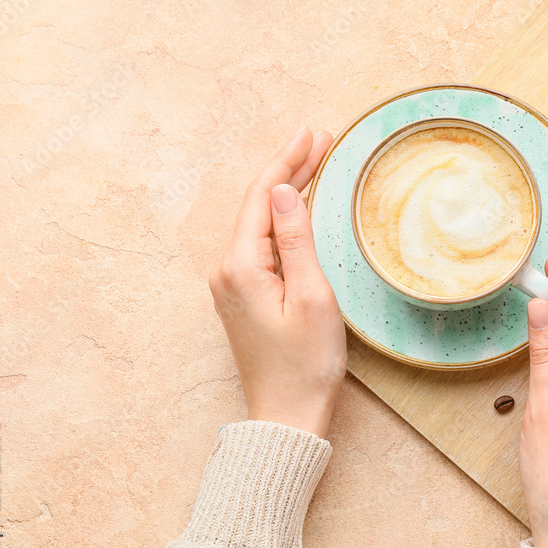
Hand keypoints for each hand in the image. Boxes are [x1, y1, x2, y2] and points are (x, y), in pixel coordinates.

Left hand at [209, 128, 344, 437]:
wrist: (285, 415)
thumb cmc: (305, 364)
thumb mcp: (312, 298)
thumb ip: (296, 241)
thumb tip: (286, 190)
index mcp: (241, 265)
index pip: (265, 196)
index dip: (290, 160)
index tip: (316, 133)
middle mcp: (227, 269)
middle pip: (257, 203)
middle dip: (288, 167)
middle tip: (320, 137)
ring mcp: (231, 283)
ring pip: (257, 221)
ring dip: (285, 189)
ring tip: (314, 160)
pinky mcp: (242, 296)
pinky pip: (259, 242)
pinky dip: (280, 218)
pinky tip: (297, 207)